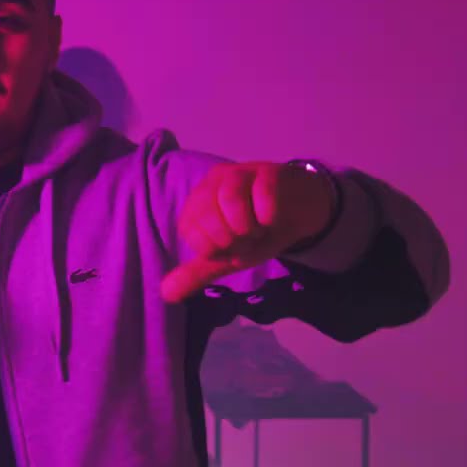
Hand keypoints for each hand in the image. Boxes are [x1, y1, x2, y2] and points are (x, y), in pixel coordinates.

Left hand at [160, 162, 334, 302]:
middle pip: (209, 218)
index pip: (192, 232)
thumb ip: (198, 273)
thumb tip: (166, 294)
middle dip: (234, 240)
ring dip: (250, 228)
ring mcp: (241, 172)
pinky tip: (274, 219)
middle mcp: (213, 182)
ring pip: (231, 201)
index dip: (216, 248)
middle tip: (249, 237)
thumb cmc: (258, 232)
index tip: (233, 244)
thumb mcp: (227, 257)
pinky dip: (269, 217)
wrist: (300, 215)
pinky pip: (262, 196)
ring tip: (260, 229)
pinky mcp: (270, 172)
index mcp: (198, 202)